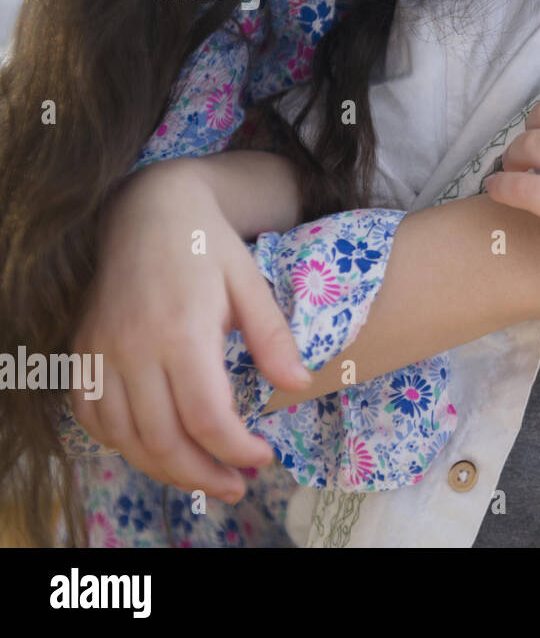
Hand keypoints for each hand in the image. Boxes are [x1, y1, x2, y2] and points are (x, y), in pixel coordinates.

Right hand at [70, 159, 310, 501]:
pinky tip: (155, 447)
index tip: (263, 457)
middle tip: (238, 485)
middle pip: (163, 440)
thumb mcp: (251, 282)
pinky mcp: (82, 352)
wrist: (147, 211)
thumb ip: (272, 337)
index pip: (206, 416)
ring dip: (164, 468)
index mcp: (181, 330)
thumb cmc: (207, 246)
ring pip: (124, 438)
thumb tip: (299, 384)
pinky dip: (121, 443)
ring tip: (205, 476)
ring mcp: (100, 352)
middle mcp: (132, 348)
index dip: (236, 449)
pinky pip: (91, 417)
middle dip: (204, 474)